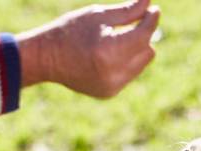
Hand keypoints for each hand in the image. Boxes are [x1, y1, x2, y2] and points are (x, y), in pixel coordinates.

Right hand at [17, 0, 159, 97]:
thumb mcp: (98, 15)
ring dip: (136, 50)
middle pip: (147, 51)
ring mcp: (112, 86)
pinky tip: (109, 55)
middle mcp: (113, 73)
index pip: (143, 35)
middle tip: (133, 23)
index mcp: (108, 50)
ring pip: (141, 64)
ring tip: (117, 39)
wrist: (46, 59)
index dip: (151, 21)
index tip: (154, 10)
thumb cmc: (70, 31)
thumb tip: (150, 3)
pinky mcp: (109, 92)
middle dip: (143, 36)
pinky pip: (129, 74)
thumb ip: (127, 11)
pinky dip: (126, 63)